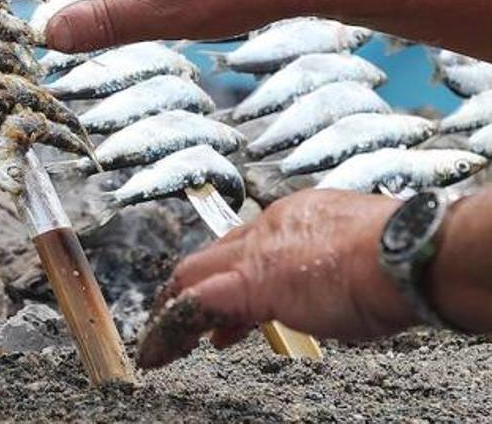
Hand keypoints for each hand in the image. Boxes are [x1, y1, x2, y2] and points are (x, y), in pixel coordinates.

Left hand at [135, 190, 412, 368]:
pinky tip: (161, 350)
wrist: (405, 253)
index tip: (222, 306)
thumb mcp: (357, 258)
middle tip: (174, 317)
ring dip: (174, 307)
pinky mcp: (250, 283)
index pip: (244, 244)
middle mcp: (269, 227)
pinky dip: (173, 327)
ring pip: (194, 275)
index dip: (226, 273)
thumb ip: (330, 267)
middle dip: (188, 287)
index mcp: (296, 217)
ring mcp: (257, 254)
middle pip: (211, 256)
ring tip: (161, 339)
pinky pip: (196, 302)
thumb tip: (324, 287)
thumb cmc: (399, 259)